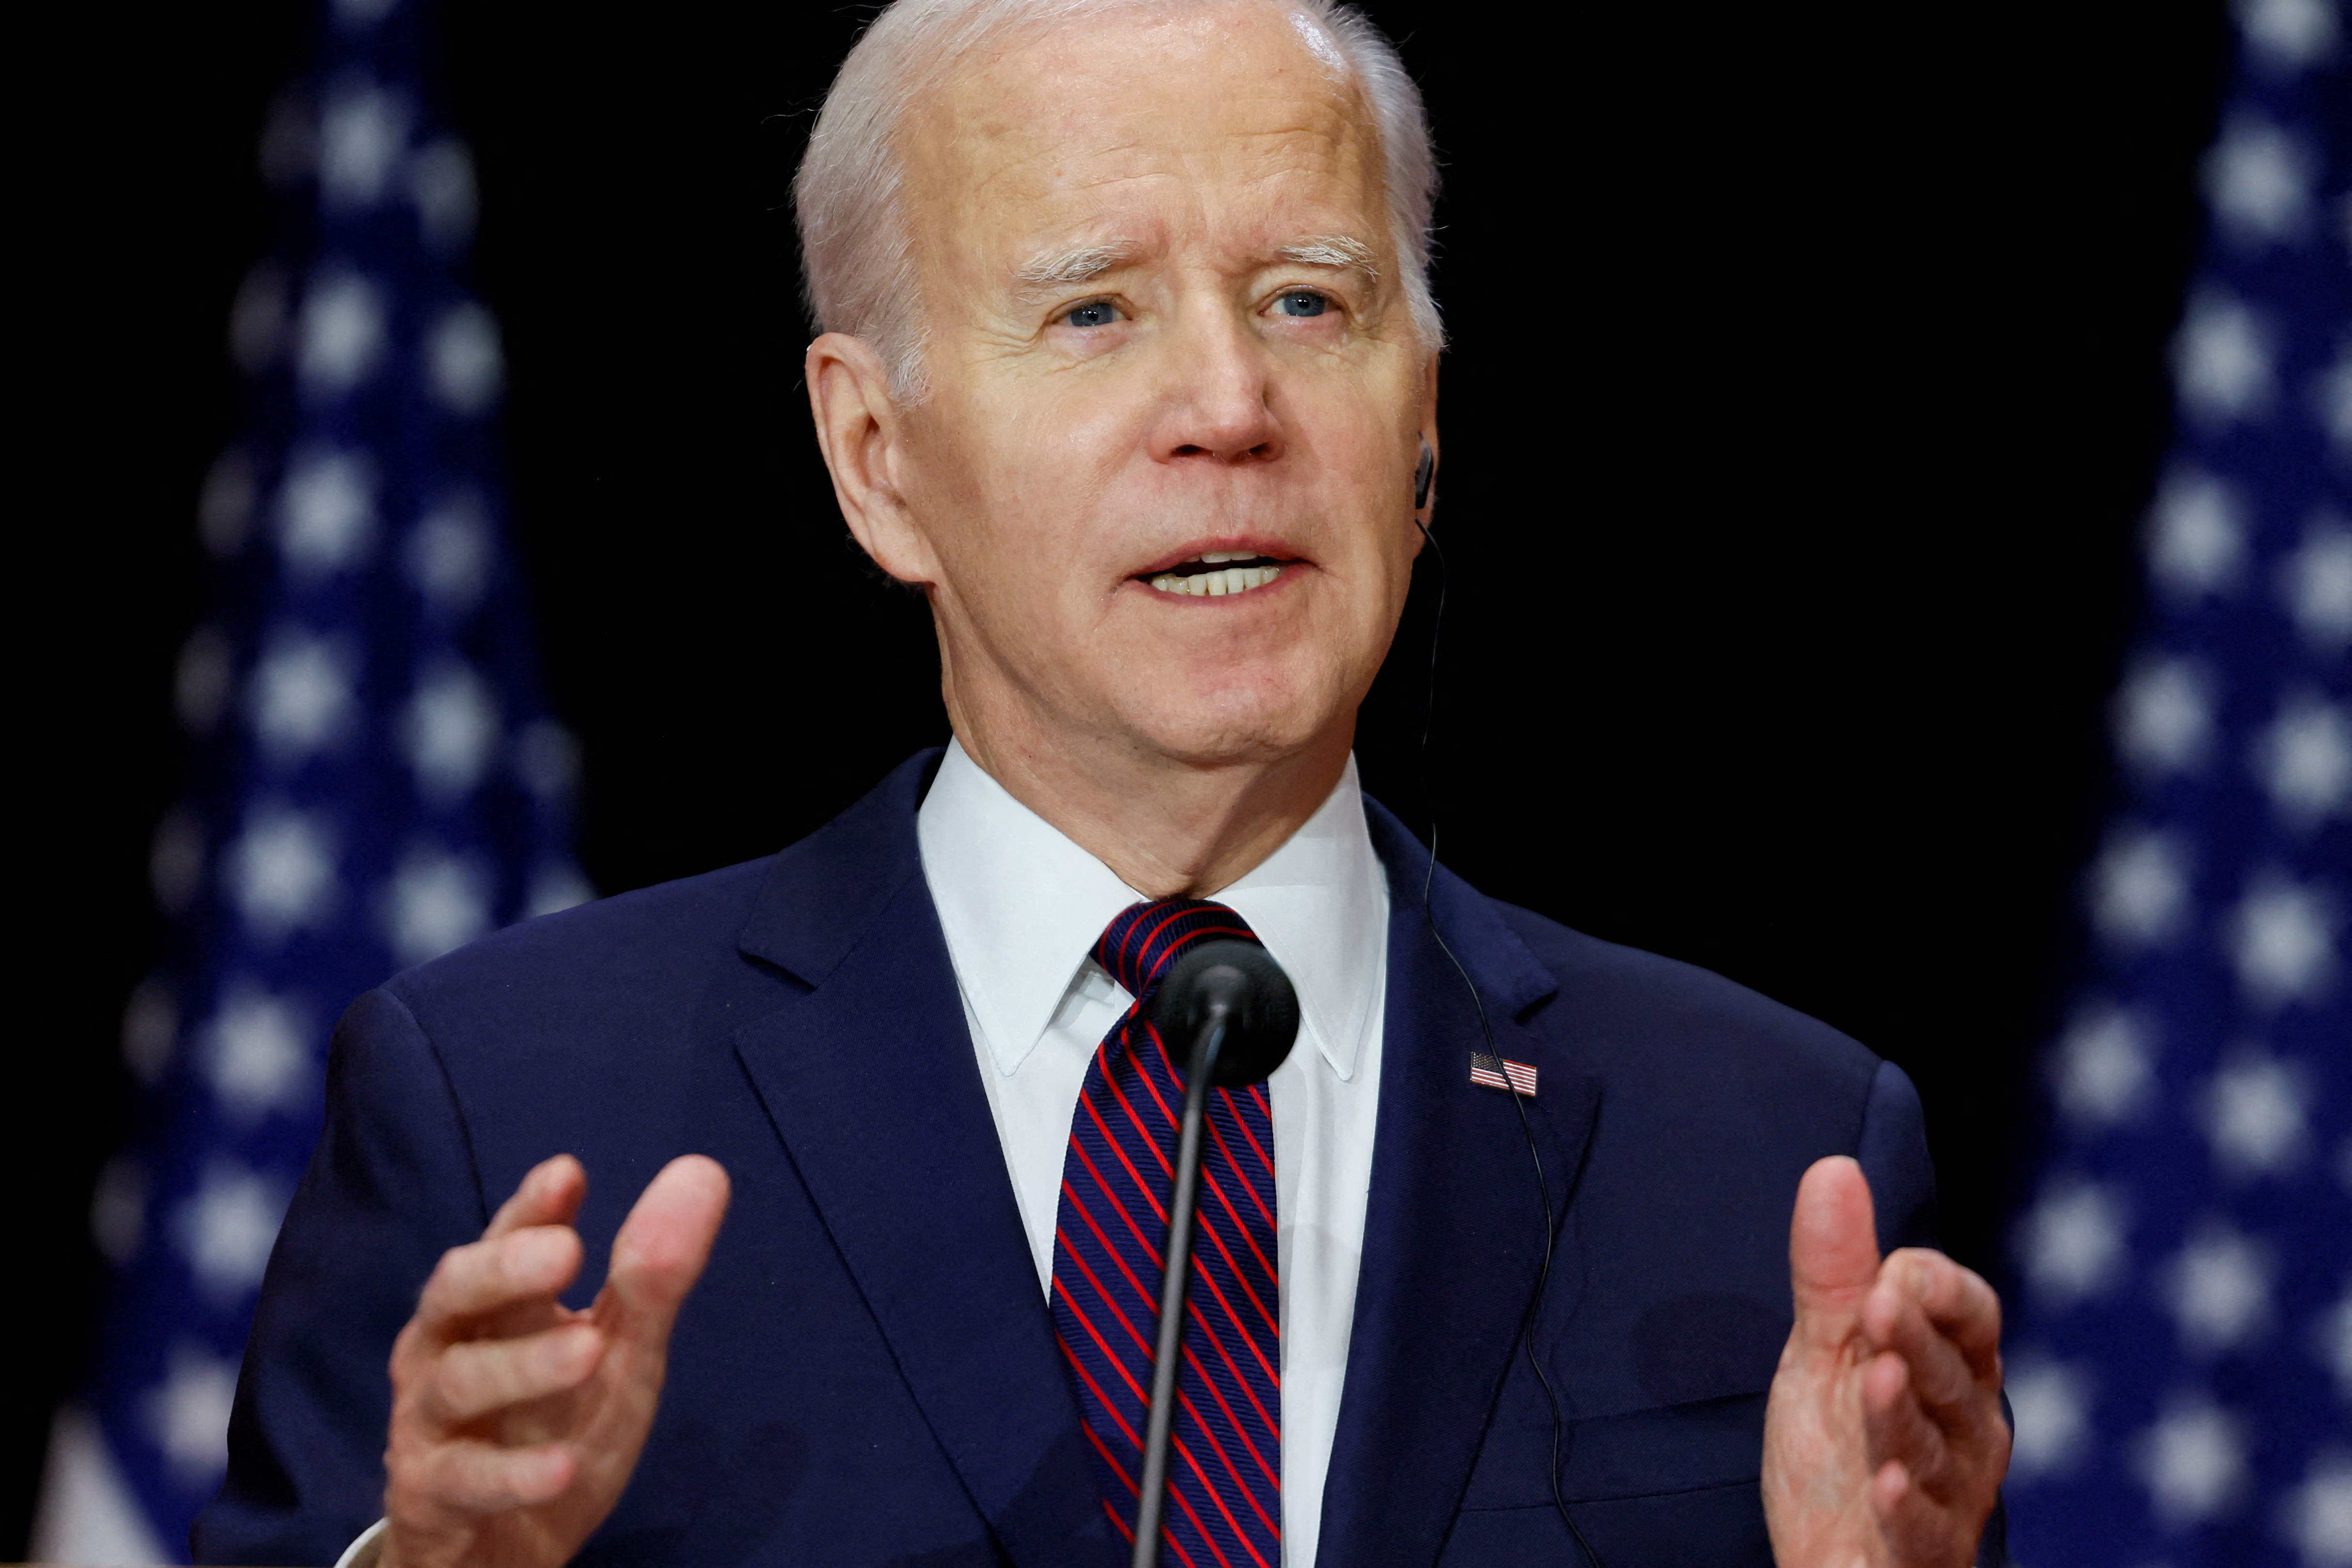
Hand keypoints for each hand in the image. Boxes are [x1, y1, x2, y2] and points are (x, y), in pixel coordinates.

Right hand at [380, 1153, 731, 1567]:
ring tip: (589, 1351)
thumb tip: (703, 1170)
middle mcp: (445, 1352)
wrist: (503, 1548)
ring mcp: (430, 1426)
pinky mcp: (430, 1499)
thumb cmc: (555, 1425)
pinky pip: (461, 1481)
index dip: (529, 1209)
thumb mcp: (619, 1351)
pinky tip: (561, 1467)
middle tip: (566, 1250)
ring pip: (457, 1384)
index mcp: (491, 1307)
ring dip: (522, 1366)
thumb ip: (652, 1273)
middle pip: (453, 1295)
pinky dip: (512, 1474)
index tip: (567, 1173)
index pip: (502, 1243)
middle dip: (504, 1269)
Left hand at [1762, 1156, 2008, 1567]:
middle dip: (1916, 1338)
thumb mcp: (1826, 1351)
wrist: (1826, 1552)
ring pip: (1931, 1446)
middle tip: (1878, 1305)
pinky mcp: (1922, 1551)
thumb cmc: (1839, 1446)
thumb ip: (1835, 1270)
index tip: (1889, 1270)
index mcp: (1954, 1370)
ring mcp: (1950, 1494)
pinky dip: (1904, 1507)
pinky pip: (1920, 1529)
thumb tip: (1834, 1167)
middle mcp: (1967, 1429)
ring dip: (1903, 1413)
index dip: (1935, 1288)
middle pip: (1951, 1373)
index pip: (1972, 1313)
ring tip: (1875, 1379)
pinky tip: (1882, 1485)